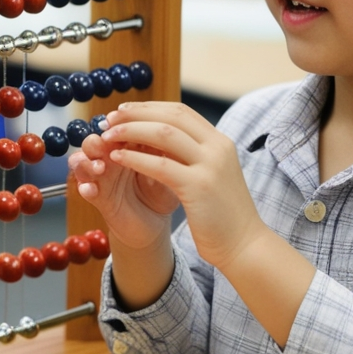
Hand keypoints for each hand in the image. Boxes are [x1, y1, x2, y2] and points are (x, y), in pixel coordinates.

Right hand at [69, 128, 178, 249]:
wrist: (157, 223)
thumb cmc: (163, 193)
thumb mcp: (170, 171)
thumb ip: (163, 154)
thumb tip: (161, 135)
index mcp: (128, 145)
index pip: (117, 128)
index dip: (117, 124)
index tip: (119, 125)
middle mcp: (110, 157)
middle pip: (94, 141)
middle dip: (96, 140)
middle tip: (103, 143)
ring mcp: (102, 176)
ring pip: (81, 161)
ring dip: (87, 162)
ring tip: (99, 168)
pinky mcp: (97, 197)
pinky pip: (84, 188)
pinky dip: (85, 186)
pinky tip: (91, 189)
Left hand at [100, 102, 264, 269]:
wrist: (245, 246)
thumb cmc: (224, 215)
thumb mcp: (212, 176)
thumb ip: (195, 156)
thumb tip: (167, 141)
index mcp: (220, 142)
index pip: (181, 112)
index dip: (149, 107)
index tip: (125, 110)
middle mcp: (218, 147)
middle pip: (171, 116)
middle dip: (137, 113)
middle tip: (110, 118)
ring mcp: (210, 165)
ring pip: (164, 134)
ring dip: (131, 131)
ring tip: (107, 135)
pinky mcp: (199, 187)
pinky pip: (160, 165)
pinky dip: (135, 158)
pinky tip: (118, 158)